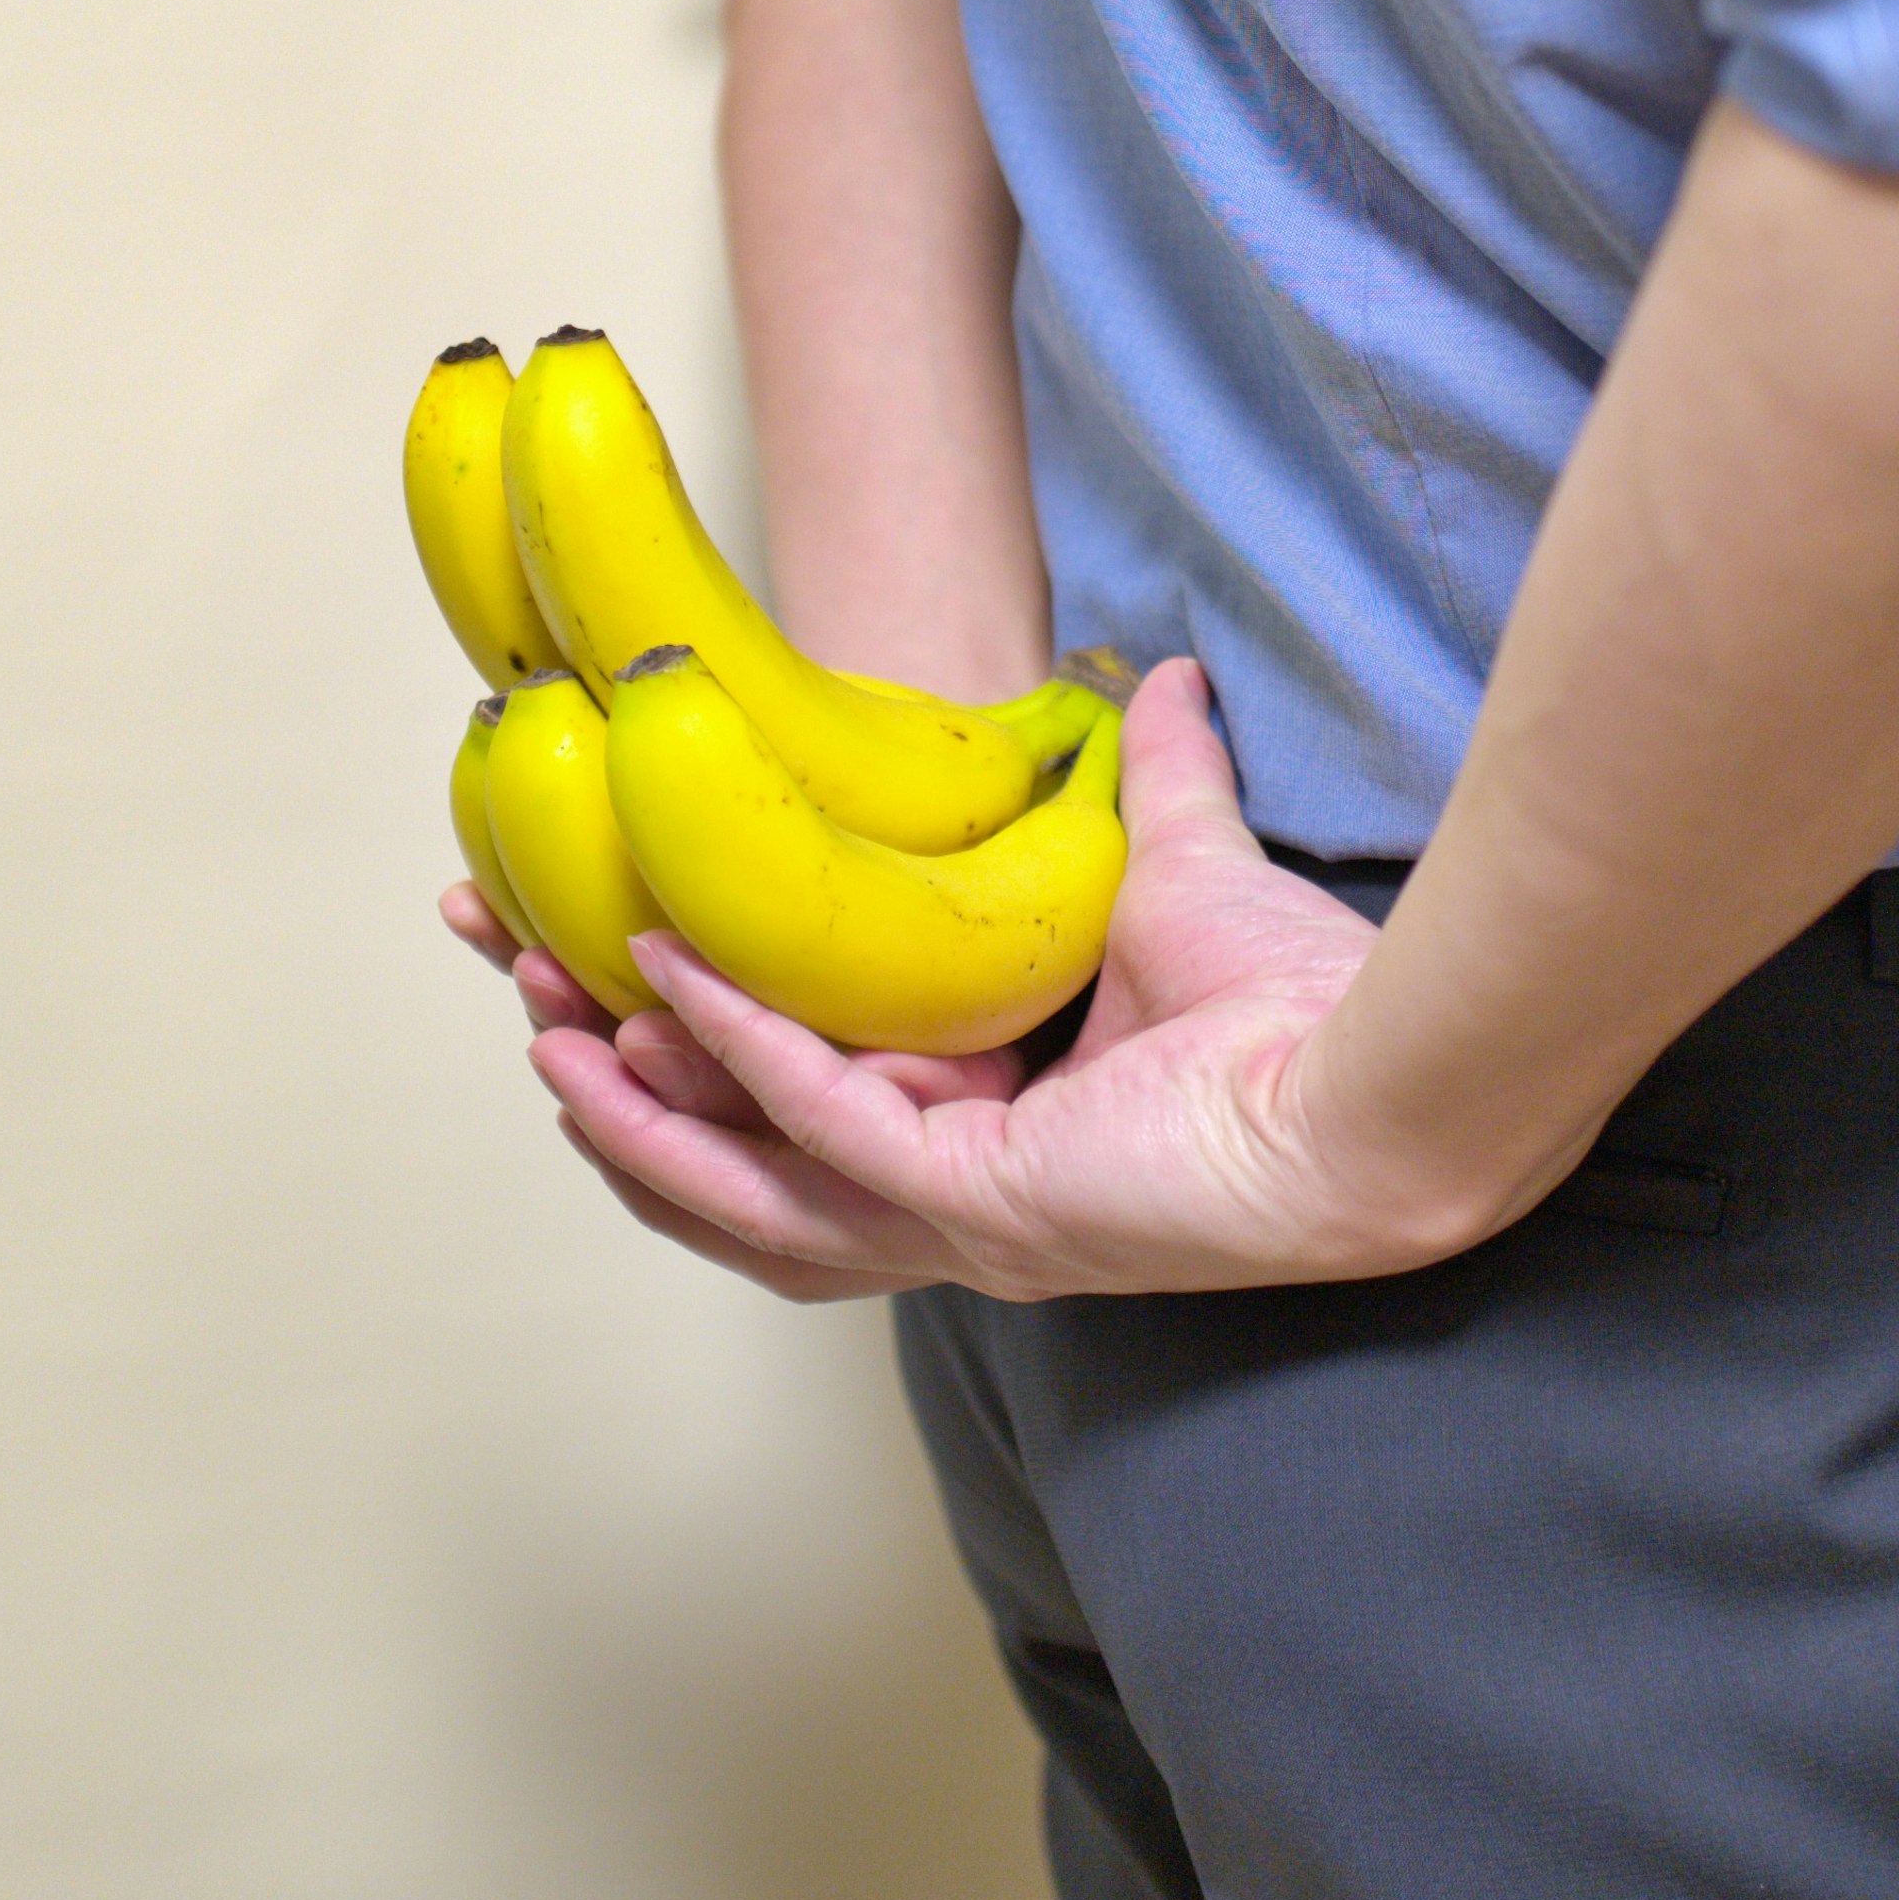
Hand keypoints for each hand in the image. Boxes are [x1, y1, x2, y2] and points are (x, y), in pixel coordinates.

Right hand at [535, 659, 1525, 1300]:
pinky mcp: (980, 1202)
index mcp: (976, 1137)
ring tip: (539, 1018)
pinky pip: (827, 1127)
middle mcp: (947, 1202)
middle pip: (726, 1158)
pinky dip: (747, 1057)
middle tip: (511, 975)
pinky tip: (673, 988)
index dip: (669, 1040)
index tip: (578, 945)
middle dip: (607, 1077)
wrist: (1386, 1073)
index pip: (780, 1104)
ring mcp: (957, 1219)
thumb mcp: (1175, 869)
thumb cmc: (1302, 1005)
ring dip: (635, 1107)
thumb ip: (1150, 782)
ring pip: (744, 1182)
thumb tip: (1163, 680)